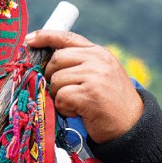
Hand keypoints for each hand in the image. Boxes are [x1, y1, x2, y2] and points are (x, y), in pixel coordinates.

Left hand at [25, 30, 144, 143]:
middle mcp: (98, 60)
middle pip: (56, 60)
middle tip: (61, 92)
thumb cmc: (111, 103)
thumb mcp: (100, 75)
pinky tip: (77, 112)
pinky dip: (64, 108)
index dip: (45, 36)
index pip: (67, 38)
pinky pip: (61, 97)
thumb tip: (46, 63)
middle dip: (52, 77)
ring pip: (56, 80)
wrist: (132, 126)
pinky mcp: (90, 94)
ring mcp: (95, 76)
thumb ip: (80, 64)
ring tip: (75, 105)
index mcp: (99, 53)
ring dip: (59, 96)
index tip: (29, 40)